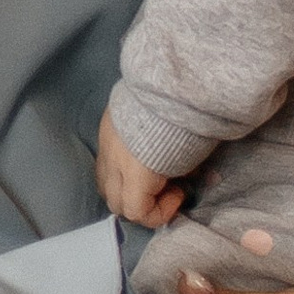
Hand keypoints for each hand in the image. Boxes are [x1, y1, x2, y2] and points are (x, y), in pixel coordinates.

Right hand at [97, 109, 185, 228]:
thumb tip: (185, 180)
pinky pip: (102, 164)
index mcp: (138, 173)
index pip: (137, 211)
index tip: (180, 192)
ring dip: (125, 191)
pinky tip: (136, 161)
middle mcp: (115, 164)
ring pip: (104, 186)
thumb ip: (183, 174)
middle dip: (141, 206)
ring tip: (147, 179)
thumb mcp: (192, 156)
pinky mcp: (103, 131)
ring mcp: (106, 147)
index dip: (160, 213)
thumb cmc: (186, 122)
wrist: (169, 81)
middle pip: (117, 204)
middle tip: (164, 190)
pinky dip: (116, 173)